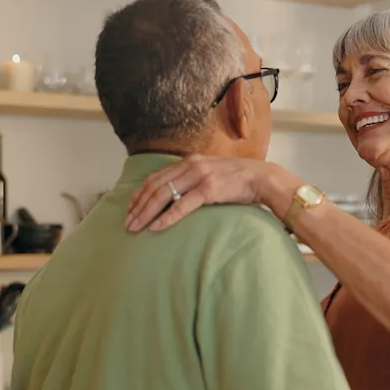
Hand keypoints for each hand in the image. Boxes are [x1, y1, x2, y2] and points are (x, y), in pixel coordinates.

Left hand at [126, 155, 271, 231]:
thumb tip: (176, 195)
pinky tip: (157, 227)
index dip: (139, 195)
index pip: (156, 178)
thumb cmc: (238, 180)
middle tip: (127, 223)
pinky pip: (182, 205)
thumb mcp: (211, 173)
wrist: (262, 178)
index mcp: (189, 161)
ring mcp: (199, 176)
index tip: (130, 210)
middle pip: (155, 186)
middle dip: (138, 206)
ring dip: (147, 213)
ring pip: (163, 195)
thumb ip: (193, 179)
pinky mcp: (209, 189)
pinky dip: (167, 217)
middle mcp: (190, 165)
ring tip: (136, 227)